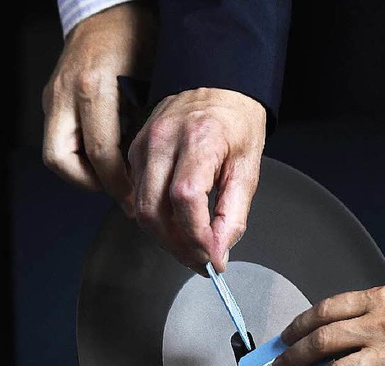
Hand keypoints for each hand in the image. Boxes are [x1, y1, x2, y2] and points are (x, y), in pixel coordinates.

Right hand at [42, 3, 156, 215]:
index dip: (120, 184)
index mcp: (94, 88)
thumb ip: (146, 124)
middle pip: (62, 160)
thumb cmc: (139, 39)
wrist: (112, 10)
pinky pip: (60, 137)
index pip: (101, 154)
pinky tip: (107, 157)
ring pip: (57, 153)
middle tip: (120, 191)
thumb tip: (151, 167)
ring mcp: (54, 94)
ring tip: (116, 178)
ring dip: (84, 172)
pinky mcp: (53, 96)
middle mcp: (66, 93)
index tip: (136, 200)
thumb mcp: (151, 82)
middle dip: (92, 183)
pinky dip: (81, 155)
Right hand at [127, 87, 266, 273]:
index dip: (197, 237)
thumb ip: (234, 214)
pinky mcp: (135, 150)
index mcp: (199, 140)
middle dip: (177, 246)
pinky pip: (137, 195)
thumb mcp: (249, 168)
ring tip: (189, 247)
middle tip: (200, 261)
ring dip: (164, 238)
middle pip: (154, 210)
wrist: (217, 85)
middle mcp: (164, 140)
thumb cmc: (237, 122)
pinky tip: (175, 224)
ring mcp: (144, 144)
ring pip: (140, 208)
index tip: (212, 258)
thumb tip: (218, 250)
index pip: (186, 199)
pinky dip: (155, 218)